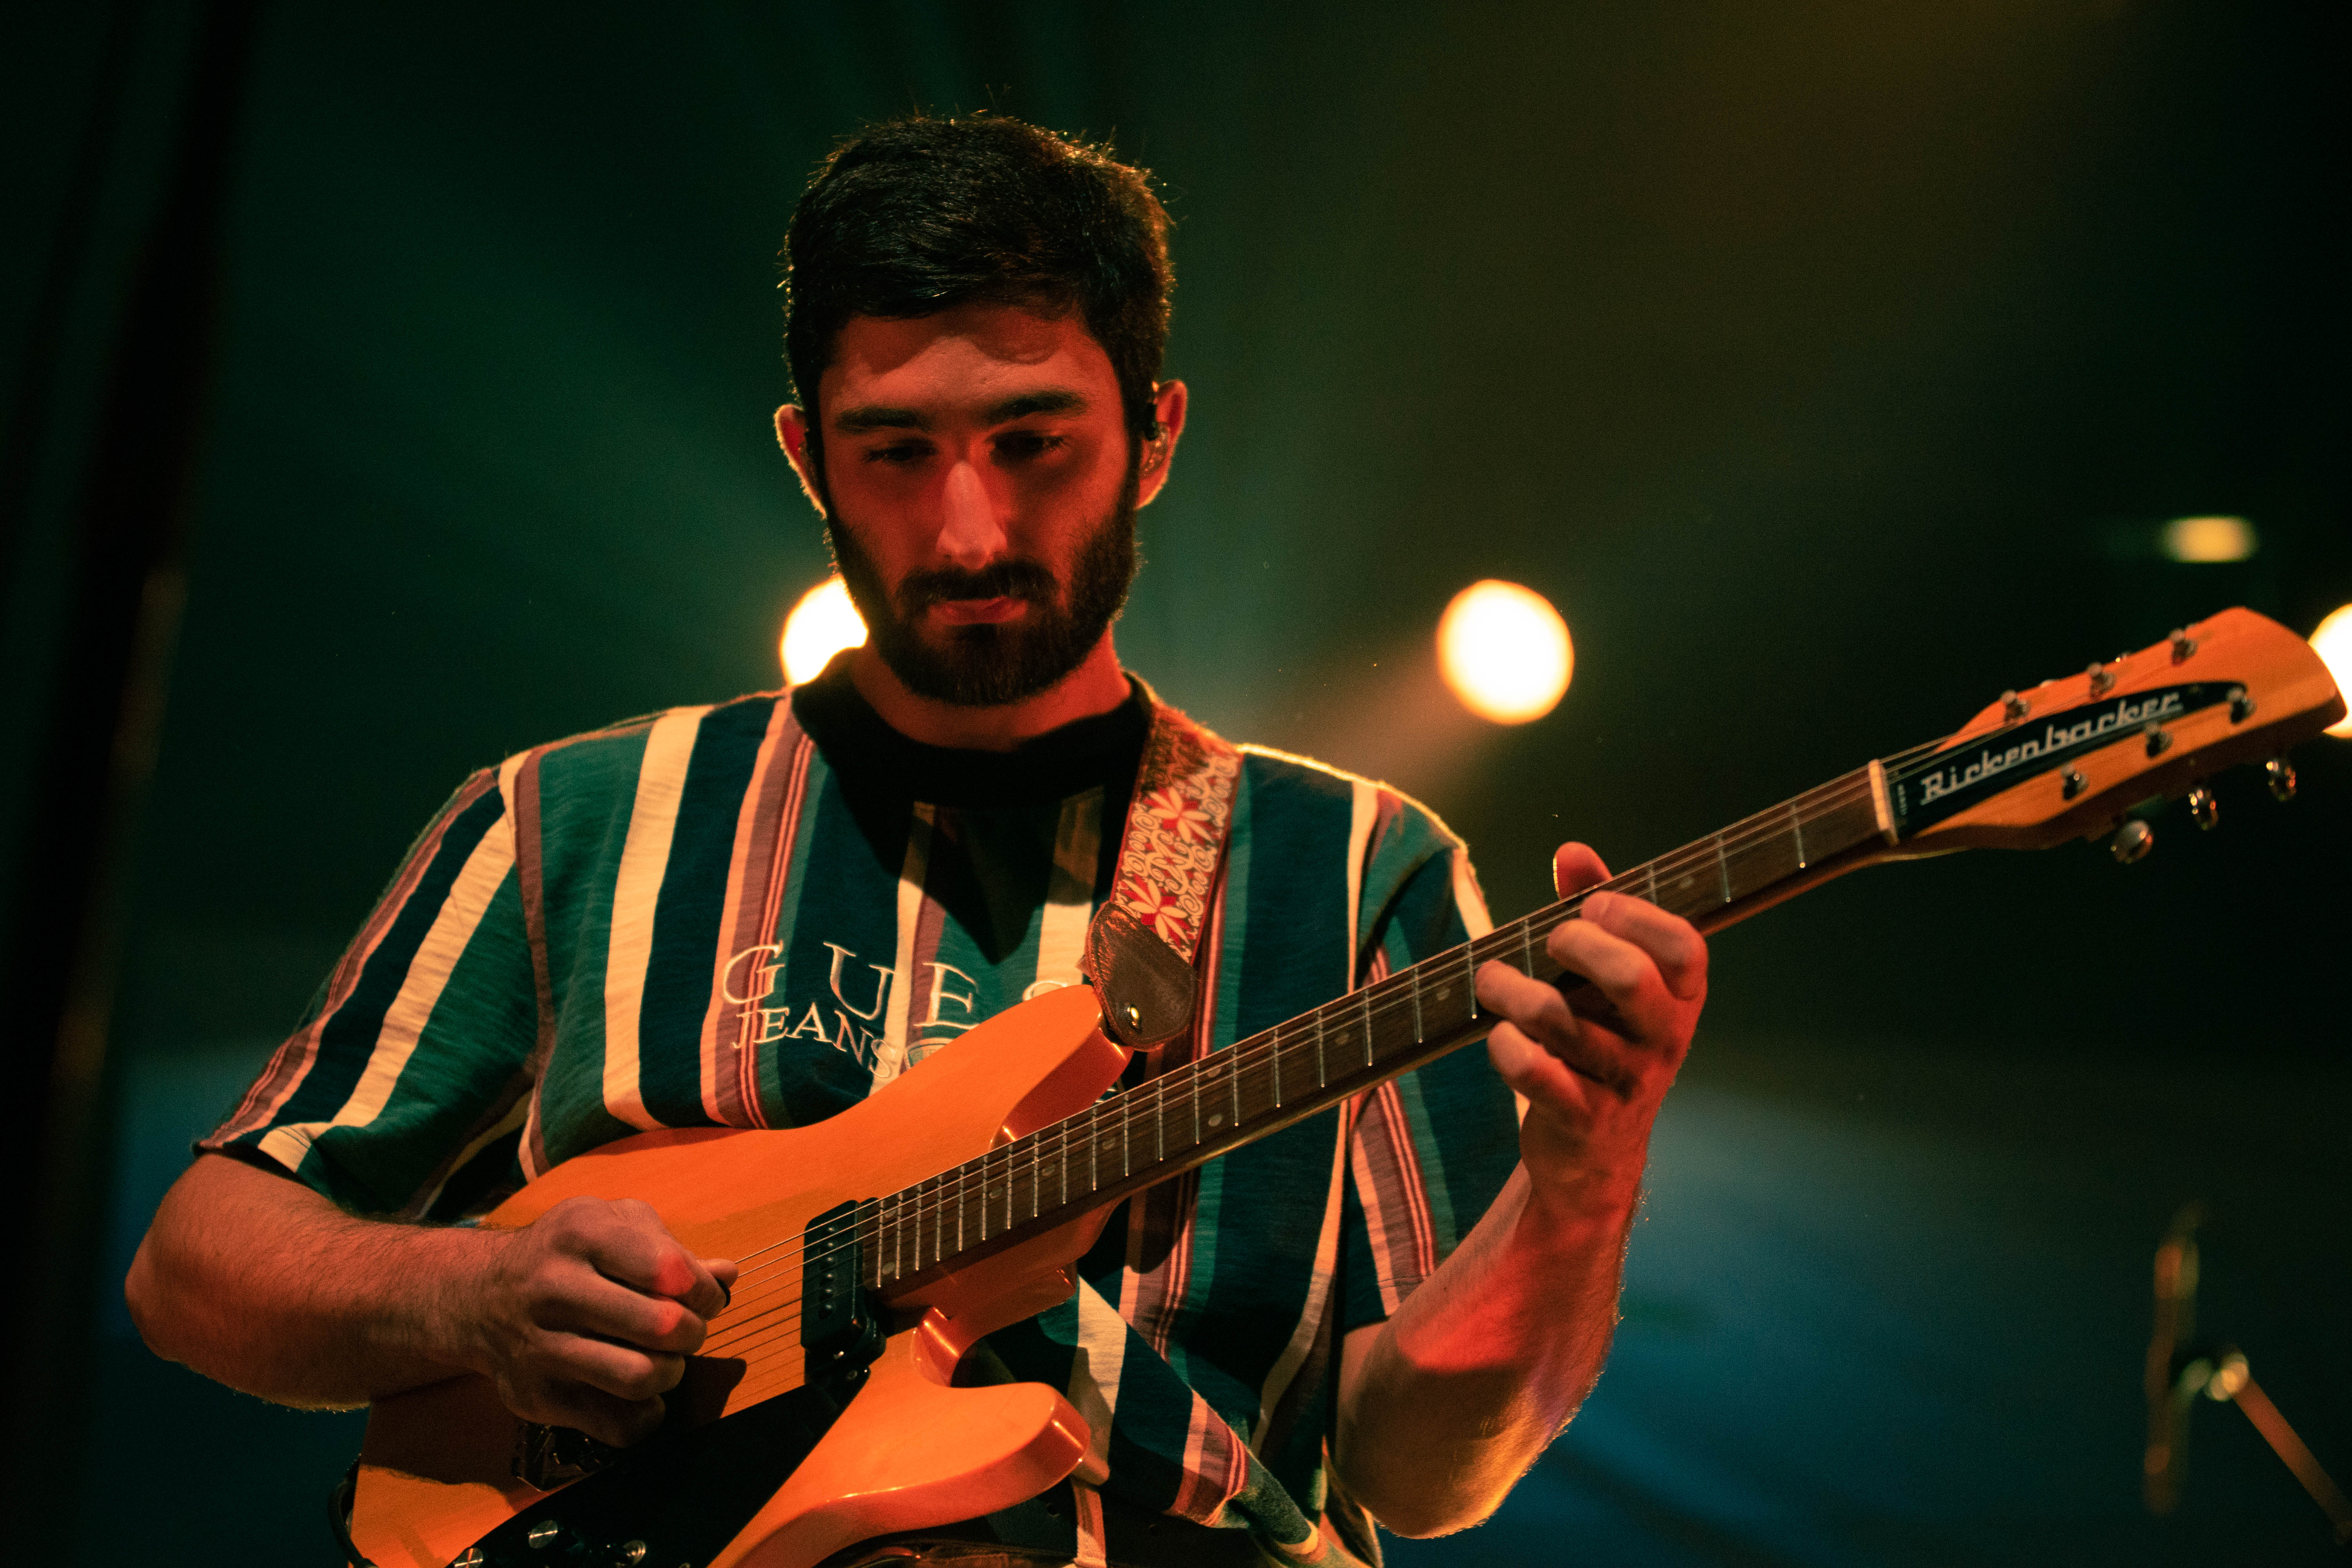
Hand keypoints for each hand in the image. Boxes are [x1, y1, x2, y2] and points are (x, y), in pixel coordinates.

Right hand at [462, 1196, 737, 1445]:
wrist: (480, 1295)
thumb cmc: (567, 1254)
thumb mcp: (614, 1225)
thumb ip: (673, 1248)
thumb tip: (727, 1276)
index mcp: (582, 1233)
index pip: (670, 1270)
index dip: (704, 1291)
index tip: (704, 1298)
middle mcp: (554, 1287)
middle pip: (661, 1327)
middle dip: (692, 1333)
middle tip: (686, 1331)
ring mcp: (540, 1346)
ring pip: (639, 1377)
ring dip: (671, 1374)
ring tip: (665, 1361)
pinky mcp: (535, 1397)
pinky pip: (615, 1425)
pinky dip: (645, 1416)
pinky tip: (641, 1394)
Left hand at [1477, 843, 1706, 1223]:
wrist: (1593, 1153)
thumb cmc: (1600, 1040)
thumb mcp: (1608, 978)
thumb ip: (1597, 910)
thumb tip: (1574, 852)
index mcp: (1680, 998)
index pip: (1684, 946)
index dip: (1633, 914)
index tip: (1591, 908)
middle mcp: (1662, 1040)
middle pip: (1628, 976)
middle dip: (1574, 943)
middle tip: (1548, 943)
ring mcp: (1625, 1083)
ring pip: (1558, 1019)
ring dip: (1510, 988)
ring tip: (1491, 980)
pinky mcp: (1581, 1118)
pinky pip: (1533, 1072)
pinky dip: (1504, 1047)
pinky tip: (1500, 1037)